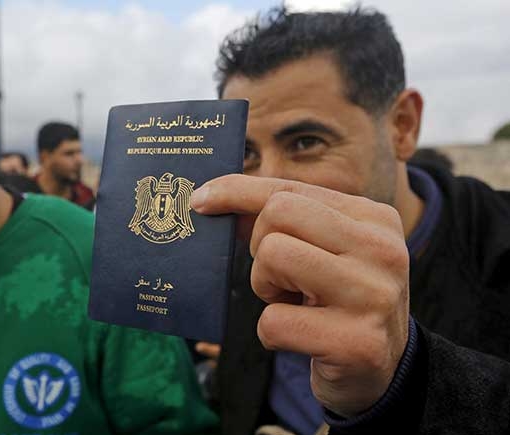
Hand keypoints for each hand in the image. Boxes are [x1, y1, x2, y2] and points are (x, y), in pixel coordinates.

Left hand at [191, 175, 409, 416]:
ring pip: (274, 257)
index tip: (201, 198)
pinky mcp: (356, 343)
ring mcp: (373, 296)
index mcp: (374, 218)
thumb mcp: (325, 249)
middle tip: (281, 278)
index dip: (238, 191)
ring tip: (294, 304)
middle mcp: (381, 250)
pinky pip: (273, 321)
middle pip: (278, 214)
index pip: (290, 189)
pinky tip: (301, 338)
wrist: (384, 369)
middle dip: (261, 249)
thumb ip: (284, 220)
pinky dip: (271, 333)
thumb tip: (215, 197)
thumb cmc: (339, 300)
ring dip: (266, 287)